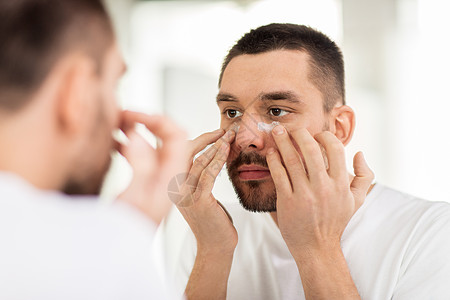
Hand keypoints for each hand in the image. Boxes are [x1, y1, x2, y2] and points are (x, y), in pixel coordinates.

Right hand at [117, 111, 186, 224]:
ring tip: (114, 123)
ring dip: (136, 131)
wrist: (125, 258)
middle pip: (168, 138)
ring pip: (152, 146)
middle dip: (147, 121)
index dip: (158, 119)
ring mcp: (158, 181)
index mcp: (171, 176)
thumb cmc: (129, 234)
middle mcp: (168, 176)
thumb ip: (140, 166)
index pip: (176, 135)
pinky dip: (128, 145)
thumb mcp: (134, 199)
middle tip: (121, 114)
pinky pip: (142, 158)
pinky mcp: (146, 186)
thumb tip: (140, 133)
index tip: (133, 113)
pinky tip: (111, 141)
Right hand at [176, 129, 237, 255]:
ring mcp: (185, 195)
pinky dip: (218, 160)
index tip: (215, 133)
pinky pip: (208, 175)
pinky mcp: (198, 201)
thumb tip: (209, 155)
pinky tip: (227, 151)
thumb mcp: (200, 196)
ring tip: (229, 137)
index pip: (179, 155)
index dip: (197, 141)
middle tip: (224, 130)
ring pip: (198, 162)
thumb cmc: (212, 221)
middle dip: (207, 139)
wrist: (215, 247)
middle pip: (186, 154)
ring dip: (216, 147)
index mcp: (173, 186)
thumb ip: (198, 178)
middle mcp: (174, 189)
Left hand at [266, 126, 373, 258]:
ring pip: (291, 160)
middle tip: (291, 128)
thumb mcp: (356, 201)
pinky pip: (278, 175)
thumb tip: (359, 153)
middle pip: (310, 150)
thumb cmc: (335, 221)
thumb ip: (364, 176)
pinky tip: (271, 153)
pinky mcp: (287, 202)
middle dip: (299, 133)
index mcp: (340, 185)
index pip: (335, 149)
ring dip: (282, 142)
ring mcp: (304, 195)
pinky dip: (273, 160)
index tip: (316, 134)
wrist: (317, 248)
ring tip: (276, 132)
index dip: (324, 136)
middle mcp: (323, 188)